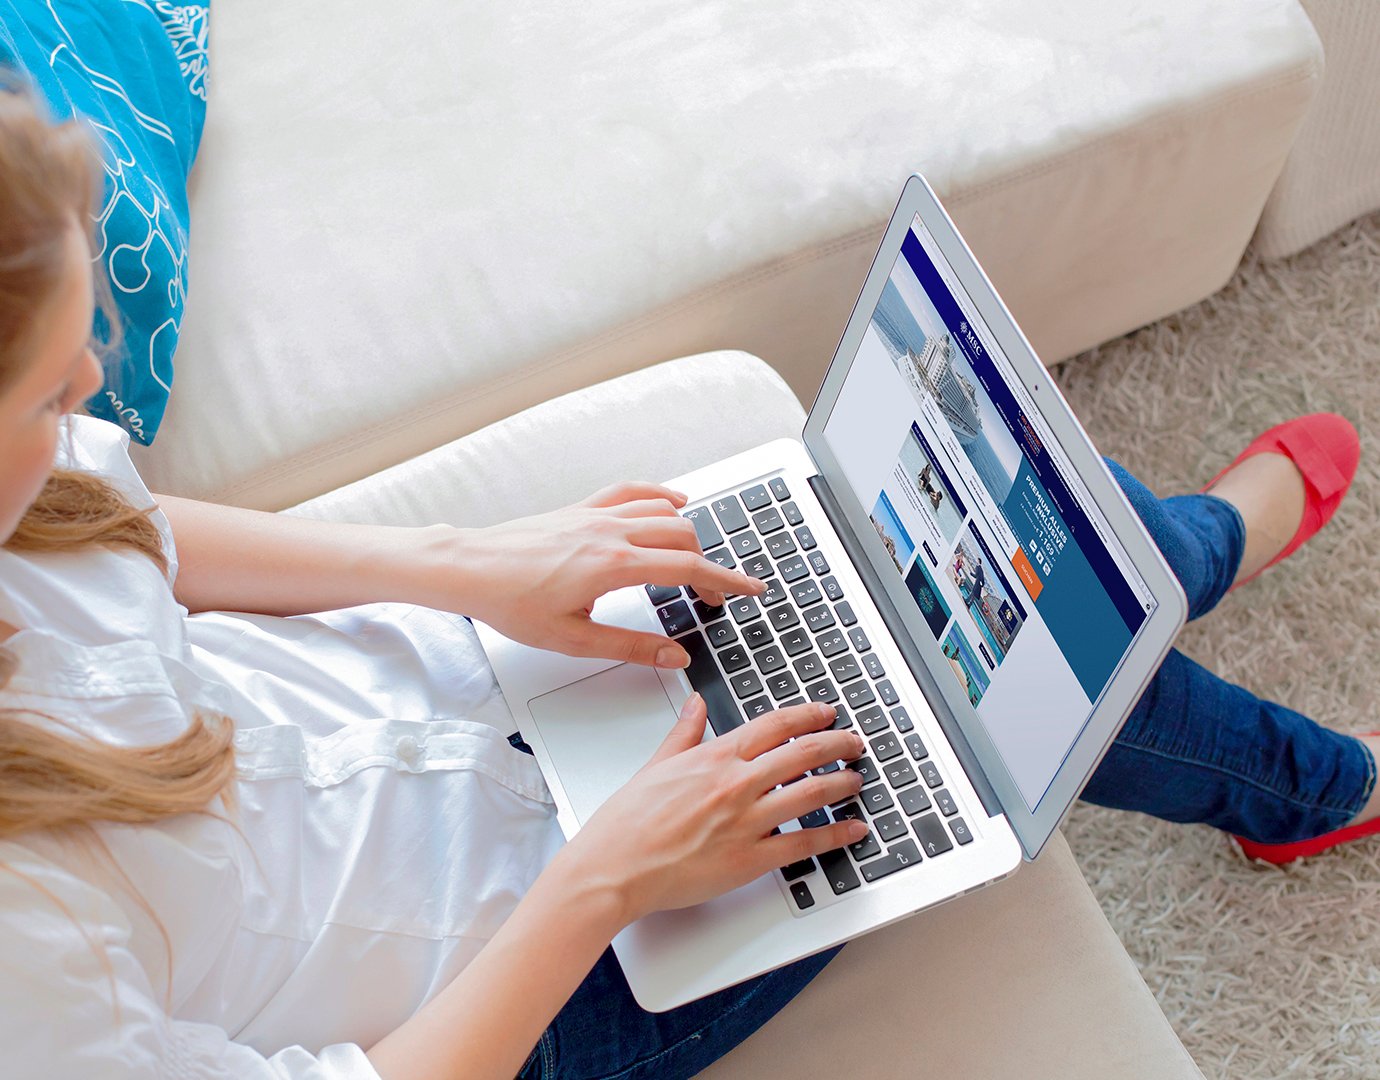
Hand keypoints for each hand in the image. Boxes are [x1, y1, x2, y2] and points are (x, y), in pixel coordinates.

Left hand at [443, 482, 765, 667]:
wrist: (470, 568)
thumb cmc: (510, 602)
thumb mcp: (572, 639)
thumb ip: (630, 647)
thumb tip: (674, 655)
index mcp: (612, 566)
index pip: (688, 568)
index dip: (726, 580)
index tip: (751, 589)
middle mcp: (610, 533)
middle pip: (684, 536)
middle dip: (708, 564)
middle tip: (711, 596)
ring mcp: (596, 515)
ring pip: (663, 511)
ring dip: (688, 533)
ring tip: (696, 559)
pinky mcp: (582, 508)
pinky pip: (632, 491)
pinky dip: (659, 496)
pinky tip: (672, 503)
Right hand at [560, 696, 868, 926]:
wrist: (615, 867)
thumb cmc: (628, 822)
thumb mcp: (657, 764)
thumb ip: (684, 732)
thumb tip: (696, 705)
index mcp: (715, 756)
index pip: (775, 725)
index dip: (808, 716)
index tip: (826, 713)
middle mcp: (736, 783)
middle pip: (803, 753)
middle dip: (837, 744)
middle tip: (854, 742)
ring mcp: (747, 820)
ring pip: (811, 792)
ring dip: (842, 783)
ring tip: (856, 780)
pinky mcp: (751, 858)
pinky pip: (804, 843)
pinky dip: (835, 835)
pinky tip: (852, 829)